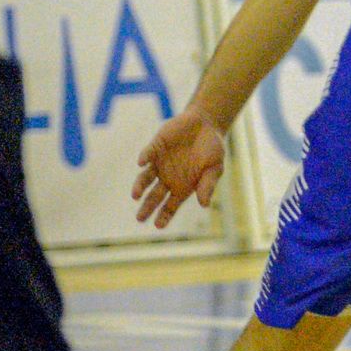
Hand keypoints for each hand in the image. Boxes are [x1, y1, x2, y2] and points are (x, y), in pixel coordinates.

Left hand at [133, 106, 226, 228]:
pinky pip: (148, 154)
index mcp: (183, 186)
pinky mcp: (156, 147)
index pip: (170, 205)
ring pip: (145, 178)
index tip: (158, 225)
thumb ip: (208, 185)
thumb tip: (204, 204)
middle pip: (154, 196)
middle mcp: (168, 177)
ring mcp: (160, 163)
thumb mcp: (215, 168)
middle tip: (141, 218)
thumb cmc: (213, 149)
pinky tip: (142, 163)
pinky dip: (144, 158)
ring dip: (140, 186)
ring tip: (136, 195)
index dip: (164, 215)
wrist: (206, 124)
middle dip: (147, 207)